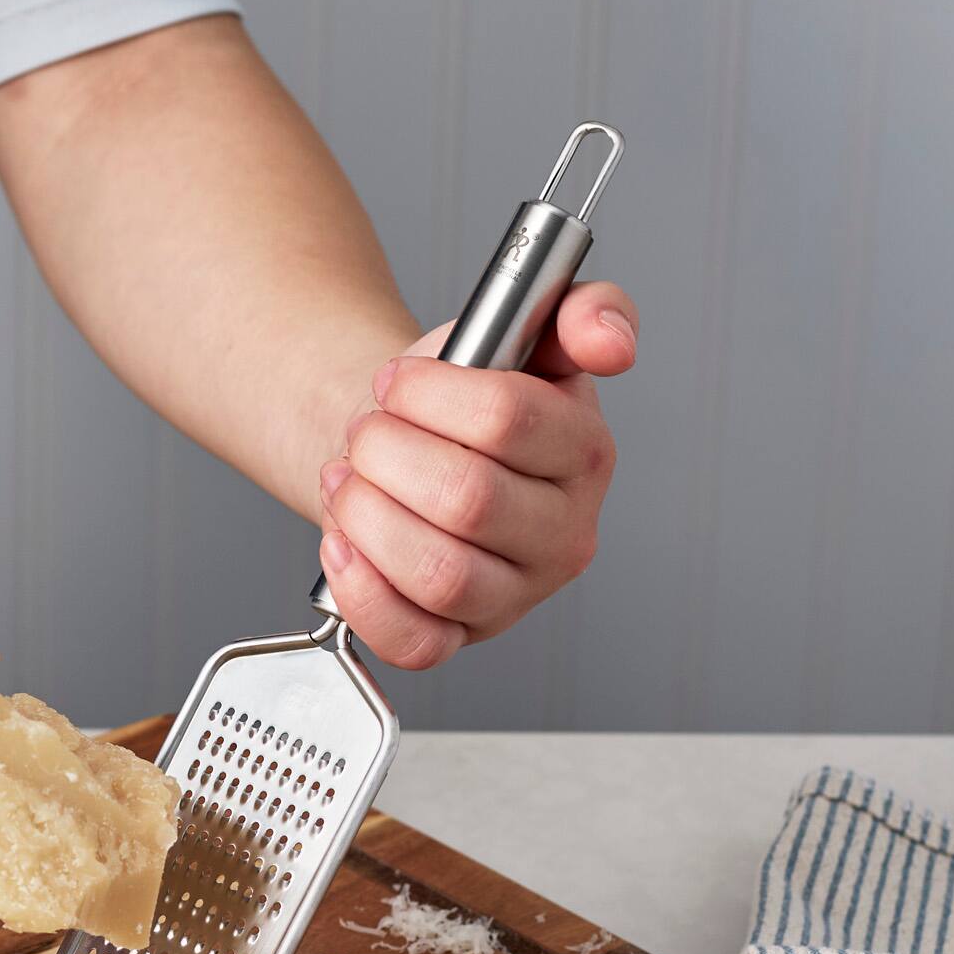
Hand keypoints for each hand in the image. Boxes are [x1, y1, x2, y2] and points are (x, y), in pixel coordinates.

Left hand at [314, 282, 636, 668]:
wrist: (409, 445)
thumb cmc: (462, 398)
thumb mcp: (523, 331)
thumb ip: (582, 311)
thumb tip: (611, 343)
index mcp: (586, 455)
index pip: (508, 421)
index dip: (429, 393)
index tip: (395, 381)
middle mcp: (563, 535)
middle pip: (467, 500)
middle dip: (387, 451)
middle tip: (365, 431)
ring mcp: (514, 595)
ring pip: (439, 573)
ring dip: (367, 514)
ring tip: (347, 478)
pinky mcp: (461, 636)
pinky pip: (414, 642)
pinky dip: (362, 591)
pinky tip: (342, 541)